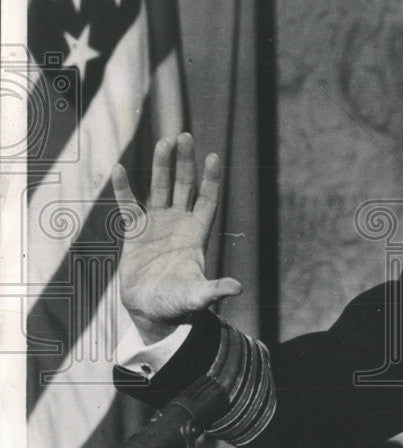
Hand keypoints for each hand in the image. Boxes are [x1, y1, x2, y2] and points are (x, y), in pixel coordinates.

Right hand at [112, 133, 242, 343]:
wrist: (150, 311)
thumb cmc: (178, 304)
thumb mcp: (197, 297)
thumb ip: (214, 290)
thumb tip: (237, 289)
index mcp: (197, 234)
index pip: (207, 200)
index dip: (211, 179)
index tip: (214, 156)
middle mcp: (179, 224)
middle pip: (185, 186)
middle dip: (186, 163)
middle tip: (184, 136)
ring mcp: (157, 225)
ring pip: (160, 188)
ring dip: (161, 166)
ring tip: (164, 142)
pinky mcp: (135, 232)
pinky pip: (128, 206)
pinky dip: (124, 189)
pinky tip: (120, 169)